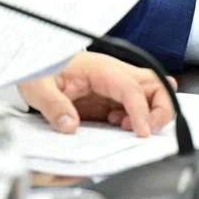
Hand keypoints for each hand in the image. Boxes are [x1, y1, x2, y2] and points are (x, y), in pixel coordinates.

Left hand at [18, 51, 174, 136]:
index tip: (142, 132)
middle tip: (145, 131)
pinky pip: (137, 107)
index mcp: (101, 68)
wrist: (36, 65)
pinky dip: (138, 119)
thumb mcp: (38, 86)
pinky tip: (118, 126)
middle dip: (162, 109)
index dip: (141, 111)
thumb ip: (53, 105)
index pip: (133, 88)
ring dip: (151, 114)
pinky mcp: (112, 98)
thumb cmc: (39, 70)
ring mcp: (116, 85)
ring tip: (127, 128)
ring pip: (153, 94)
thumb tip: (70, 126)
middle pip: (156, 84)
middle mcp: (115, 74)